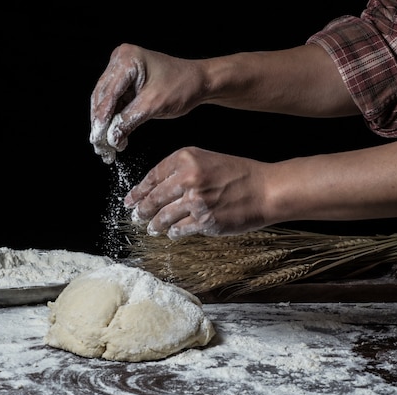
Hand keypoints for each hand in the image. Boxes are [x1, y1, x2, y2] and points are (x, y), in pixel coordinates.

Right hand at [90, 44, 206, 163]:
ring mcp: (122, 71)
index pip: (108, 93)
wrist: (199, 82)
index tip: (98, 139)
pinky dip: (113, 121)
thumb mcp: (155, 104)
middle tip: (99, 147)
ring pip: (104, 103)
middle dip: (100, 123)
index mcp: (127, 59)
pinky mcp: (125, 83)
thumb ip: (130, 120)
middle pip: (102, 97)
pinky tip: (113, 138)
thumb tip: (110, 138)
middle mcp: (121, 61)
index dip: (101, 118)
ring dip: (104, 125)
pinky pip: (114, 104)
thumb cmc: (183, 85)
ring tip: (105, 147)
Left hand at [123, 146, 268, 238]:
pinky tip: (172, 233)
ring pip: (164, 217)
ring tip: (152, 227)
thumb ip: (179, 170)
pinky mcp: (205, 221)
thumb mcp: (205, 160)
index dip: (138, 191)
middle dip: (142, 210)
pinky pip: (180, 230)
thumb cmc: (238, 174)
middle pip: (154, 199)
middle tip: (136, 215)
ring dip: (155, 224)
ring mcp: (196, 201)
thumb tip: (154, 188)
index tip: (130, 199)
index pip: (152, 177)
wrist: (266, 189)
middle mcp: (188, 178)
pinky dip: (174, 232)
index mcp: (185, 159)